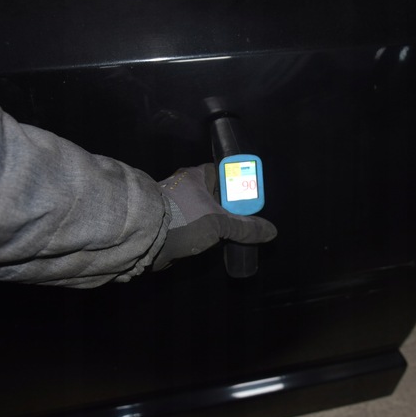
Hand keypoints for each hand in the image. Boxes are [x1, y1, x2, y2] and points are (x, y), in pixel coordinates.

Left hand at [153, 164, 276, 269]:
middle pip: (217, 195)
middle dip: (231, 209)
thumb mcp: (220, 224)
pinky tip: (216, 243)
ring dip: (218, 224)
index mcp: (196, 177)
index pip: (223, 173)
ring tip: (234, 234)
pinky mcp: (171, 224)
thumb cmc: (183, 220)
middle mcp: (186, 187)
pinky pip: (195, 225)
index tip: (251, 198)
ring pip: (205, 212)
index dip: (239, 183)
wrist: (144, 240)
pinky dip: (205, 234)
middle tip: (247, 220)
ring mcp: (177, 206)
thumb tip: (271, 231)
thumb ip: (245, 228)